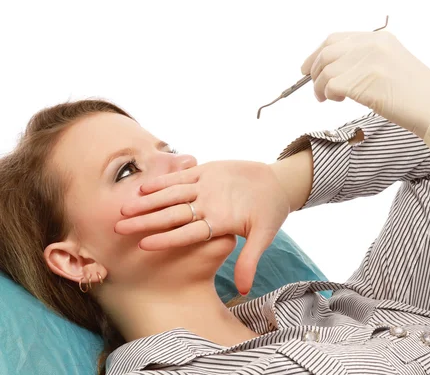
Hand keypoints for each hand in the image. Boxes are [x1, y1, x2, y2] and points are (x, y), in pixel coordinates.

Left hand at [115, 160, 290, 294]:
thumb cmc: (271, 211)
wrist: (276, 184)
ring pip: (170, 196)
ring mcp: (203, 191)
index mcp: (217, 224)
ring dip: (147, 201)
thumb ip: (249, 259)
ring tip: (124, 206)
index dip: (166, 238)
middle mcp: (205, 209)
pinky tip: (144, 186)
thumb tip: (243, 291)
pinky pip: (181, 177)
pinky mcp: (205, 173)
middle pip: (170, 216)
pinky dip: (164, 180)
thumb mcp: (264, 235)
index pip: (186, 233)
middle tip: (118, 227)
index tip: (143, 245)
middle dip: (145, 221)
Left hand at [300, 31, 429, 145]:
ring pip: (325, 69)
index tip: (309, 67)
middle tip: (313, 86)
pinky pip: (330, 85)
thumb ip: (365, 61)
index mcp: (378, 39)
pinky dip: (327, 94)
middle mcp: (371, 45)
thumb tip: (335, 69)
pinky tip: (337, 100)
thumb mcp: (392, 65)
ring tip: (325, 98)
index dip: (318, 53)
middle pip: (327, 52)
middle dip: (314, 69)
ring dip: (319, 86)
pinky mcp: (363, 81)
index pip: (336, 39)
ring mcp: (367, 61)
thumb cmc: (417, 94)